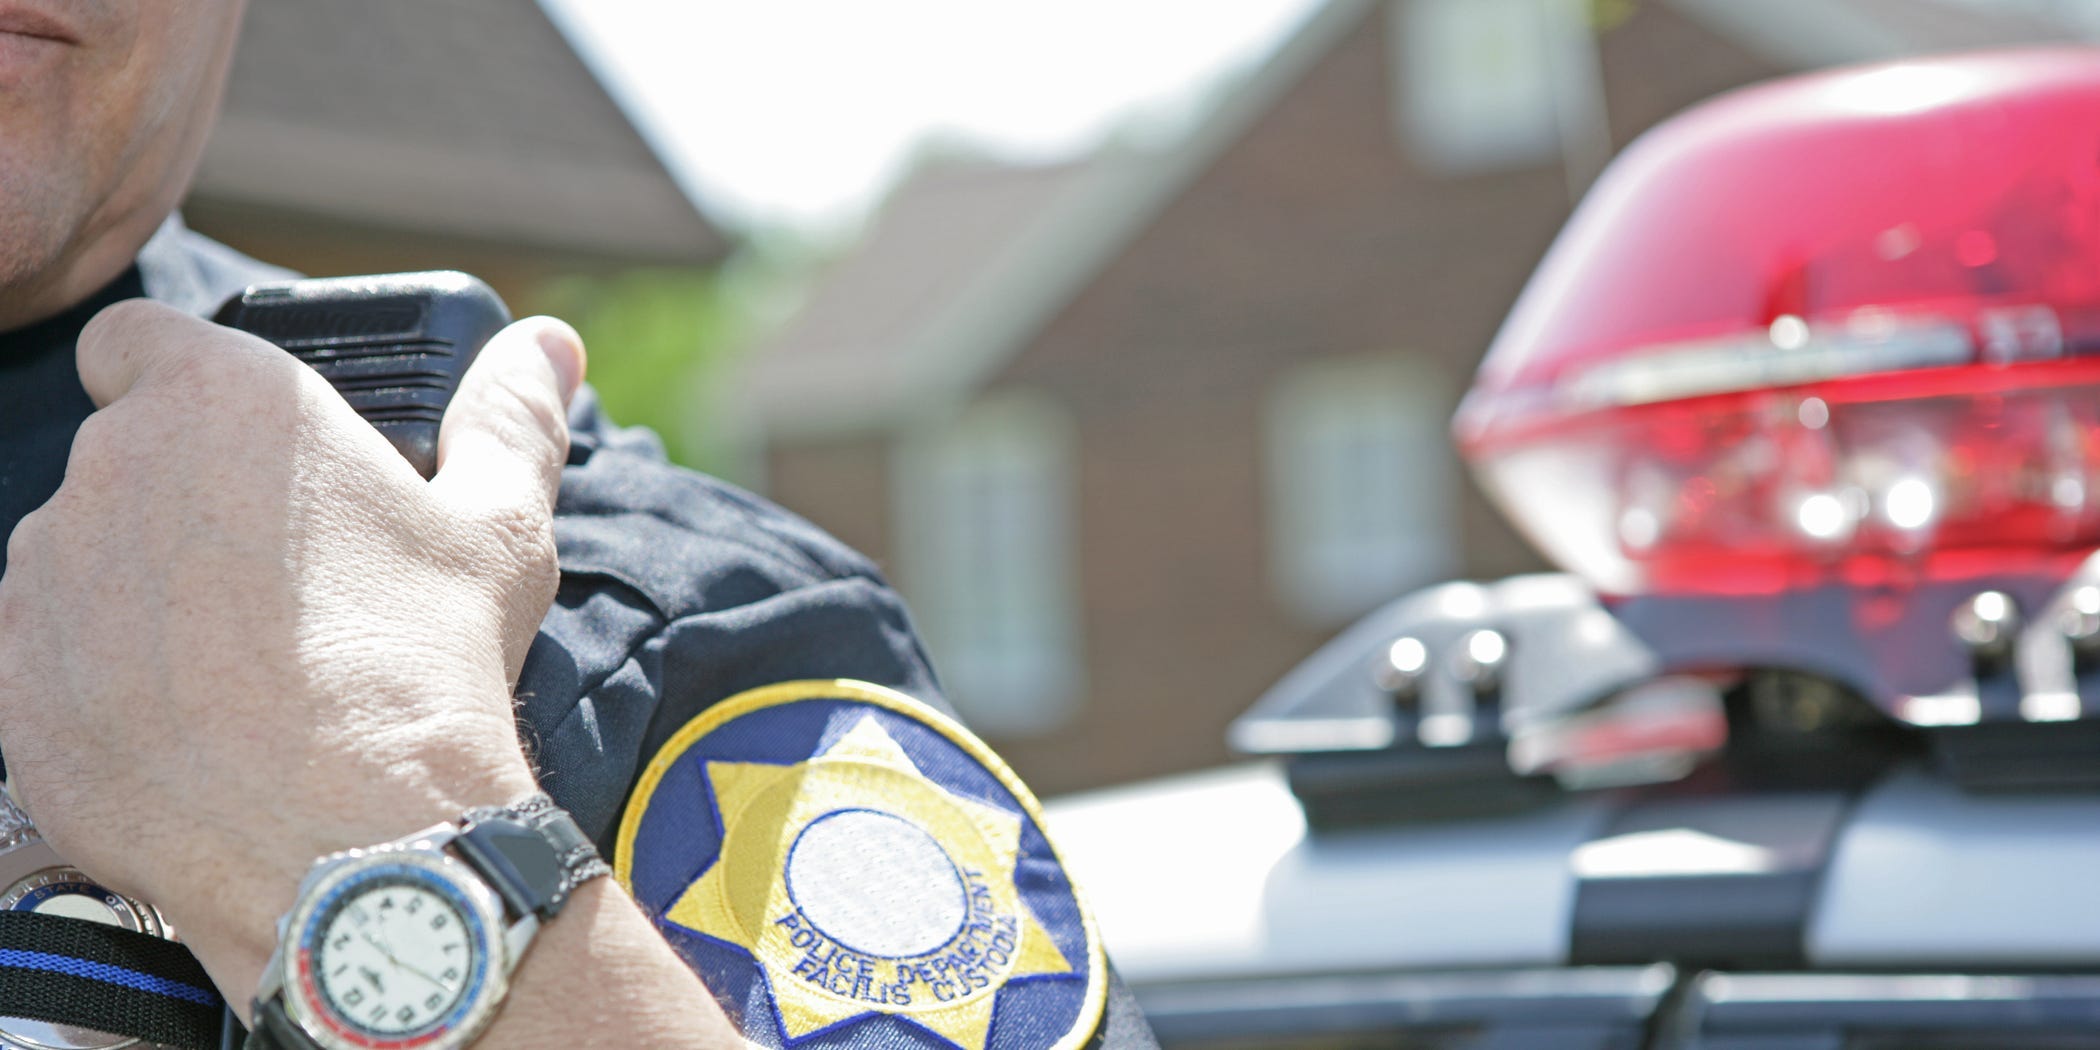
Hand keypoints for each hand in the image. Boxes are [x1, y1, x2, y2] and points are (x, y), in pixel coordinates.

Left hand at [0, 300, 584, 1003]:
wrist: (344, 838)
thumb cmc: (423, 663)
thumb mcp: (496, 529)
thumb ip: (510, 419)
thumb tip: (548, 344)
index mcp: (224, 400)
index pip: (132, 341)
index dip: (171, 378)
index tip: (226, 440)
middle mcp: (109, 468)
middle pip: (118, 459)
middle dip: (177, 503)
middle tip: (277, 579)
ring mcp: (44, 579)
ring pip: (75, 561)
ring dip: (132, 592)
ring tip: (236, 667)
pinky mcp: (8, 684)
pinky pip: (40, 661)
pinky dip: (92, 682)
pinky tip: (183, 730)